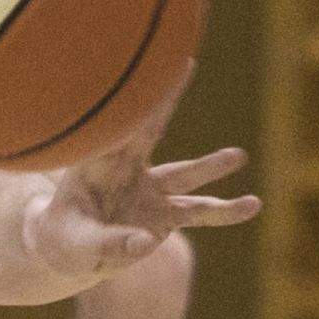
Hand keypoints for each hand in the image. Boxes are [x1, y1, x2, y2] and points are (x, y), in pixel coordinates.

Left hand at [28, 66, 257, 274]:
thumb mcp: (77, 245)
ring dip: (208, 166)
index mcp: (97, 166)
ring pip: (184, 175)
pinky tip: (252, 205)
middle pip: (150, 130)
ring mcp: (151, 191)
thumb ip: (109, 244)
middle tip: (184, 64)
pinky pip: (199, 212)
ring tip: (237, 155)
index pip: (112, 130)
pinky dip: (224, 211)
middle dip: (166, 100)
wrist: (73, 254)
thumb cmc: (66, 238)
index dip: (124, 105)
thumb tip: (147, 242)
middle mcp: (128, 170)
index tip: (140, 70)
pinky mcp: (166, 216)